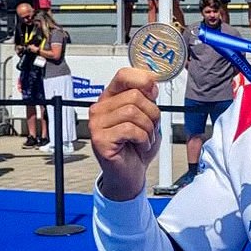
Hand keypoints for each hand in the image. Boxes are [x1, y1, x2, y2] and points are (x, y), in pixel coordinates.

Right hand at [89, 68, 160, 201]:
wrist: (130, 174)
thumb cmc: (137, 147)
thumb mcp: (147, 118)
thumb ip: (147, 100)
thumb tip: (152, 84)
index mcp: (111, 99)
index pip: (123, 75)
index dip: (143, 80)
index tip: (154, 93)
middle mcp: (101, 108)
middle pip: (134, 96)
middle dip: (151, 114)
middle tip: (149, 129)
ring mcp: (97, 124)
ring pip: (133, 112)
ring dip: (148, 129)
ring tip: (144, 140)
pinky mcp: (100, 139)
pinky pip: (130, 129)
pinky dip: (143, 139)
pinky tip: (139, 146)